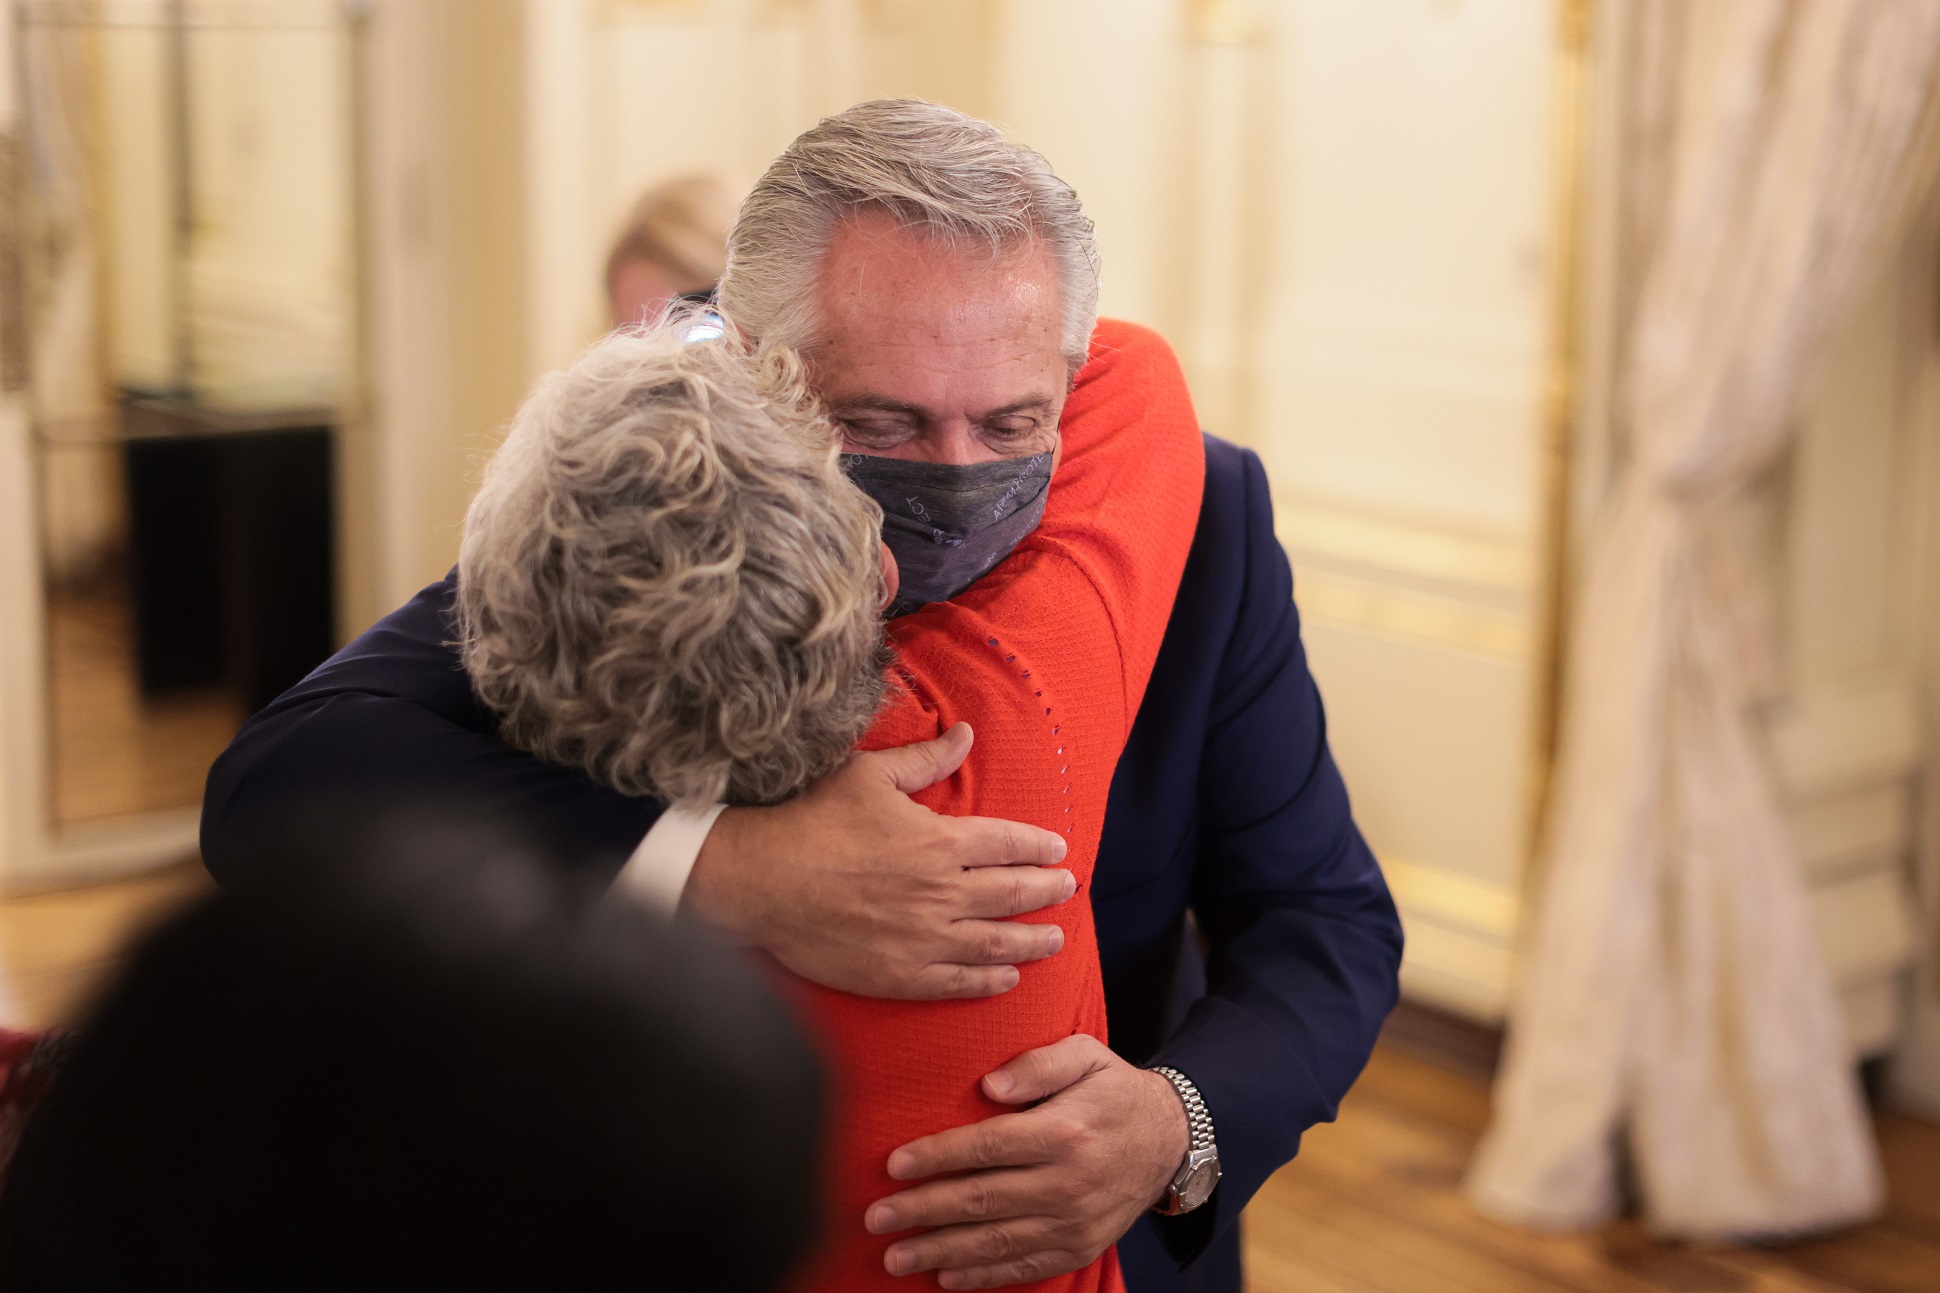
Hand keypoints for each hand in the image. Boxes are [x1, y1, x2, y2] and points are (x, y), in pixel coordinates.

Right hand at [682, 724, 1073, 999]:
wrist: (759, 882)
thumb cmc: (811, 822)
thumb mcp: (868, 775)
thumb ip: (924, 760)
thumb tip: (966, 735)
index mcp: (939, 842)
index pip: (1007, 844)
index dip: (1038, 847)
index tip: (1058, 851)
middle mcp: (941, 893)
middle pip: (1012, 893)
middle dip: (1046, 891)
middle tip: (1067, 890)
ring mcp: (924, 939)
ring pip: (995, 942)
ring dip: (1031, 940)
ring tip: (1054, 939)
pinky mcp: (899, 975)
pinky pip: (959, 982)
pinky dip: (990, 981)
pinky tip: (1008, 979)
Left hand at [865, 1035, 1190, 1288]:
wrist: (1170, 1139)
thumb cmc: (1114, 1091)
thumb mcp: (1086, 1055)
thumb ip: (1038, 1064)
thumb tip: (990, 1084)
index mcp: (1063, 1132)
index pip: (986, 1148)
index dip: (937, 1157)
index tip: (893, 1164)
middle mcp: (1068, 1183)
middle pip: (982, 1200)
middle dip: (922, 1210)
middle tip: (875, 1217)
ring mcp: (1075, 1223)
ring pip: (996, 1242)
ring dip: (940, 1252)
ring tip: (895, 1257)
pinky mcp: (1080, 1247)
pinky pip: (1025, 1268)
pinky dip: (983, 1277)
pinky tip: (945, 1277)